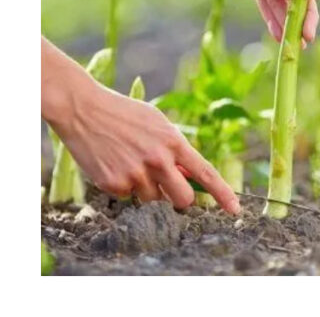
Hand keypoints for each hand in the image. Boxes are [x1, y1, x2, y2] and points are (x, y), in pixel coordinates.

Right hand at [49, 73, 240, 214]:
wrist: (83, 110)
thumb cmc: (124, 115)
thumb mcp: (157, 124)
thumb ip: (175, 149)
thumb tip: (187, 175)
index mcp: (173, 143)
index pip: (205, 174)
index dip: (222, 194)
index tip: (236, 210)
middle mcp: (158, 161)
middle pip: (182, 199)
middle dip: (180, 199)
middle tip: (170, 189)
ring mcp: (135, 174)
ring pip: (153, 200)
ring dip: (147, 189)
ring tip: (131, 162)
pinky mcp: (114, 184)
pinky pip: (128, 197)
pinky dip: (124, 186)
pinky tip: (114, 164)